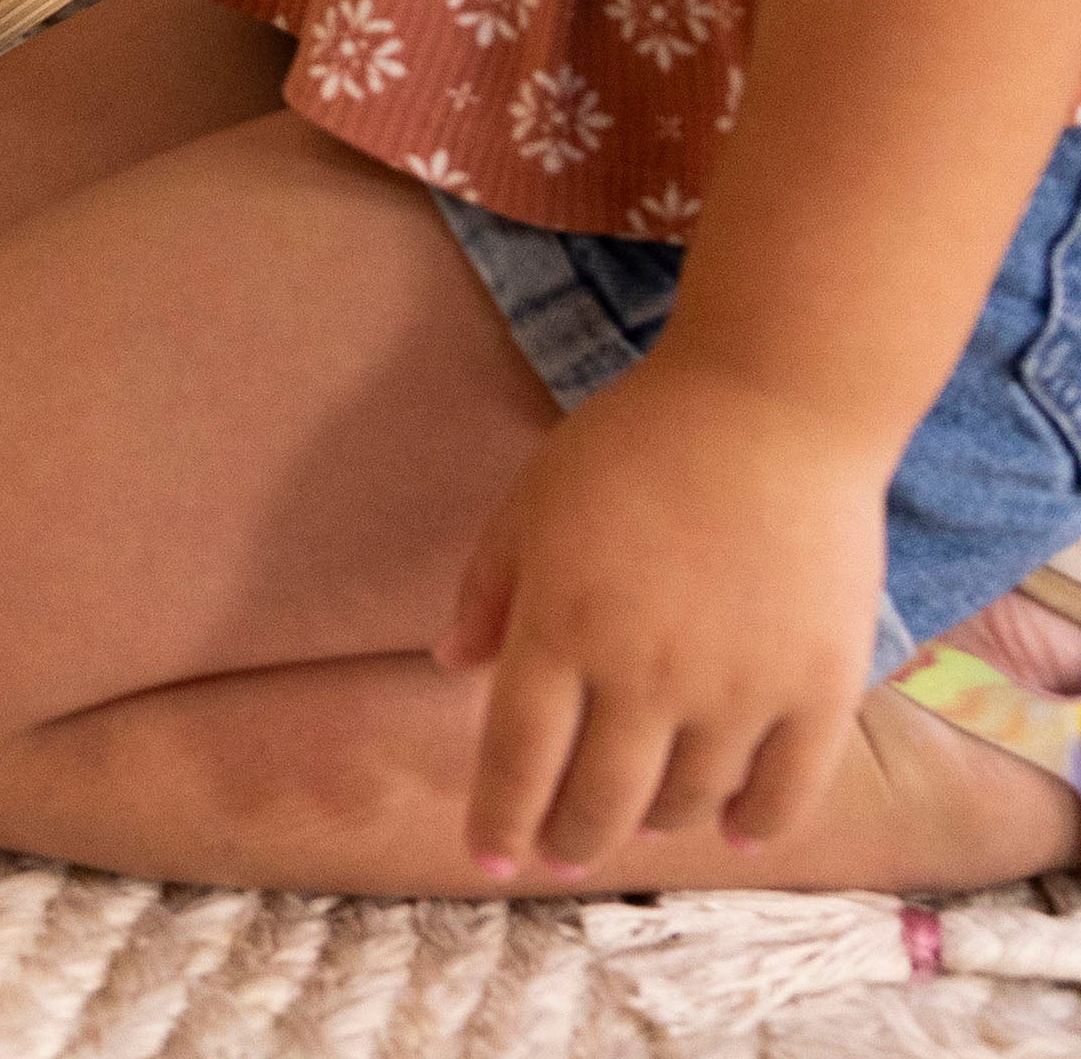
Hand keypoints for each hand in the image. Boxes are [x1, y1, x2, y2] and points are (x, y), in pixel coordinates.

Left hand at [437, 357, 889, 875]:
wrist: (770, 406)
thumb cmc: (636, 441)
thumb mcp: (534, 498)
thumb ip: (491, 586)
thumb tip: (450, 664)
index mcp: (562, 625)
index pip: (518, 754)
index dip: (500, 816)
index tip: (490, 861)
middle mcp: (644, 674)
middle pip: (600, 797)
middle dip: (570, 840)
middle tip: (558, 856)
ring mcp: (737, 689)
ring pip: (689, 800)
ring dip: (657, 822)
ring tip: (639, 819)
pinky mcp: (817, 689)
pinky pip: (787, 790)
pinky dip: (759, 824)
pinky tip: (737, 835)